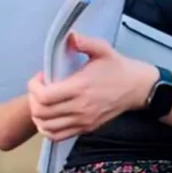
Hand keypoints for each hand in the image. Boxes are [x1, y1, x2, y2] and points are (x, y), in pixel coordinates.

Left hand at [28, 32, 156, 140]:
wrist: (138, 88)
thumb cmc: (119, 68)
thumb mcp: (103, 50)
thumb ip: (85, 42)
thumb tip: (69, 36)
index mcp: (81, 87)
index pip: (44, 96)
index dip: (34, 87)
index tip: (40, 77)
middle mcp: (80, 108)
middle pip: (42, 112)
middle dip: (33, 99)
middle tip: (39, 88)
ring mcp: (83, 121)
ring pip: (47, 127)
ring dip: (38, 115)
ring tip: (42, 102)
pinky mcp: (86, 128)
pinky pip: (57, 136)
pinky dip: (47, 129)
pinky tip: (49, 117)